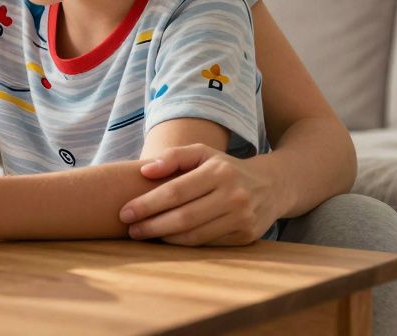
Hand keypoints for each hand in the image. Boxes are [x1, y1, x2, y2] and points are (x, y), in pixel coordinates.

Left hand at [119, 144, 279, 245]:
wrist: (272, 185)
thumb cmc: (225, 167)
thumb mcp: (202, 152)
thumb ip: (173, 157)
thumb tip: (144, 171)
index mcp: (219, 171)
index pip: (175, 192)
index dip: (147, 204)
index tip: (125, 212)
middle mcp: (234, 195)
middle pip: (183, 217)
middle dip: (152, 225)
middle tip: (130, 229)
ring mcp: (242, 218)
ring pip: (195, 235)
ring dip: (165, 238)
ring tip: (144, 235)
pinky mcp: (246, 236)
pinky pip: (208, 244)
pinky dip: (184, 244)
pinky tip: (167, 239)